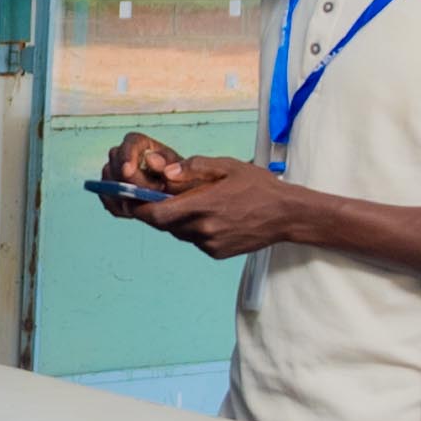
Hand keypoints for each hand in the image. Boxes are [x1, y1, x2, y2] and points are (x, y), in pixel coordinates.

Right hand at [99, 130, 192, 215]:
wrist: (178, 200)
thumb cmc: (184, 183)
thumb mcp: (184, 173)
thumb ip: (169, 165)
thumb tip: (150, 159)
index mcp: (145, 146)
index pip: (131, 141)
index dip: (127, 155)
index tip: (127, 171)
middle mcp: (127, 155)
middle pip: (115, 159)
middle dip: (127, 180)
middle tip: (147, 194)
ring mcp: (117, 172)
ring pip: (107, 178)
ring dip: (121, 194)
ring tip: (142, 205)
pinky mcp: (112, 190)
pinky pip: (106, 196)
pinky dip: (116, 206)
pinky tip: (132, 212)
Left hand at [140, 152, 309, 258]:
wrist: (286, 215)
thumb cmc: (258, 186)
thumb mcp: (227, 167)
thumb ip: (194, 168)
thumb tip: (165, 173)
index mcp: (204, 205)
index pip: (157, 214)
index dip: (140, 209)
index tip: (133, 201)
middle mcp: (204, 229)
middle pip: (164, 224)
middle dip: (157, 212)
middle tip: (160, 198)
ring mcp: (210, 244)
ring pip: (179, 232)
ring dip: (177, 220)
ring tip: (195, 204)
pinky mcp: (216, 253)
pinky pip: (194, 241)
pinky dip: (193, 229)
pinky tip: (211, 217)